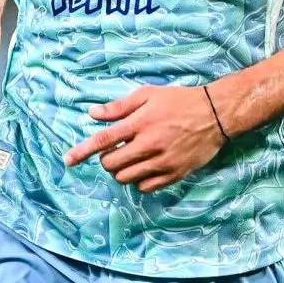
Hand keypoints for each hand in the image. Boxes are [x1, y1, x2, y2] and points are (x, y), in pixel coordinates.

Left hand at [61, 85, 226, 191]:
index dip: (82, 151)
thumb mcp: (148, 95)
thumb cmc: (179, 101)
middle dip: (107, 160)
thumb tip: (92, 114)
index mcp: (141, 123)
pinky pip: (145, 187)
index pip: (103, 140)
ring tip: (131, 158)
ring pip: (126, 178)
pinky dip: (139, 180)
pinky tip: (145, 167)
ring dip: (121, 171)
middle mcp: (150, 144)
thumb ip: (119, 107)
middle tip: (116, 151)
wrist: (215, 115)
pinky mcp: (174, 174)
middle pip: (112, 164)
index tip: (67, 160)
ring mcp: (162, 162)